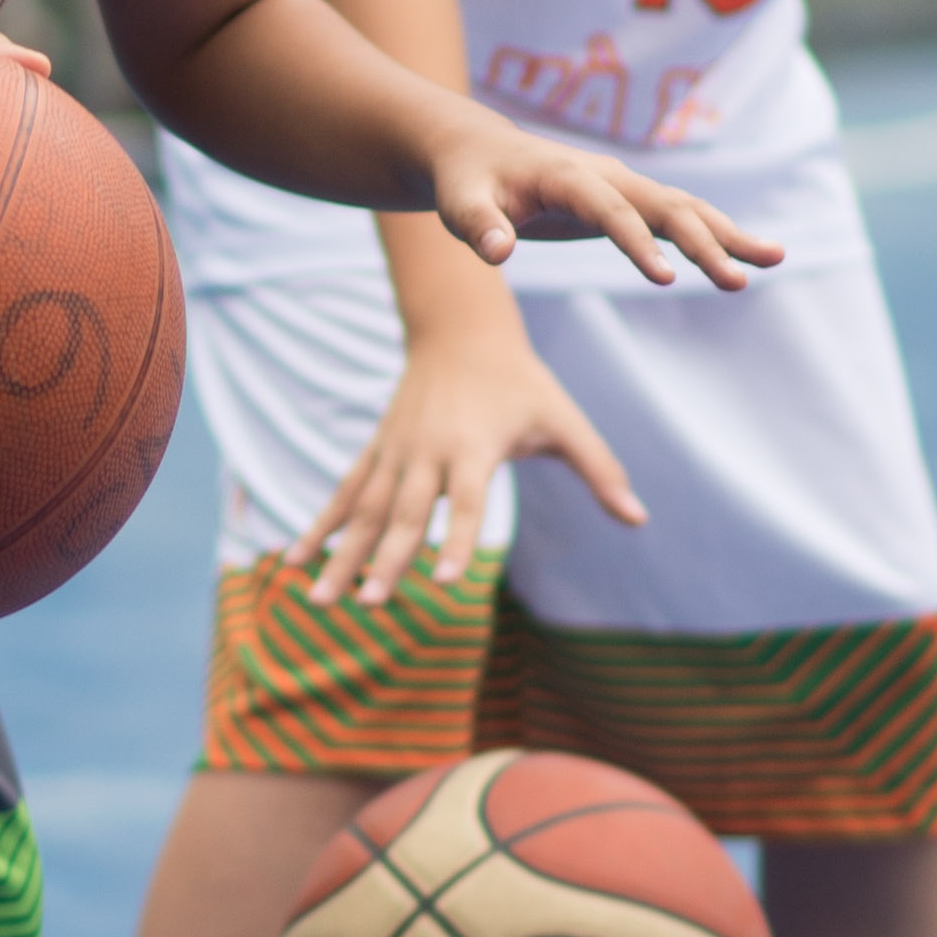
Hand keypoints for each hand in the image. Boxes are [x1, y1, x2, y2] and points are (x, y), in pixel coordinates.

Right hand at [293, 325, 648, 609]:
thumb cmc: (521, 383)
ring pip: (364, 511)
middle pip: (404, 514)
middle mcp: (427, 451)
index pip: (466, 502)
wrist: (460, 332)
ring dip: (341, 556)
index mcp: (473, 446)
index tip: (444, 581)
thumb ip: (599, 469)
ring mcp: (395, 453)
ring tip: (320, 602)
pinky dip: (320, 528)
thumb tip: (639, 518)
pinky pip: (344, 495)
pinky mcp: (377, 453)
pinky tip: (297, 563)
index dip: (455, 539)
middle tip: (371, 604)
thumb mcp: (564, 420)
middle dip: (385, 560)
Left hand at [424, 116, 781, 288]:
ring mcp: (625, 186)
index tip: (667, 280)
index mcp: (569, 178)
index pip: (610, 212)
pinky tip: (757, 255)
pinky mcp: (632, 201)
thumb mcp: (460, 204)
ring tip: (776, 258)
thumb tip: (496, 252)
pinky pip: (683, 217)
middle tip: (736, 282)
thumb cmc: (468, 182)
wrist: (478, 152)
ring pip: (686, 208)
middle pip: (665, 207)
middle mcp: (607, 177)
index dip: (637, 244)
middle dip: (703, 242)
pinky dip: (719, 234)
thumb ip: (478, 225)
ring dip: (729, 234)